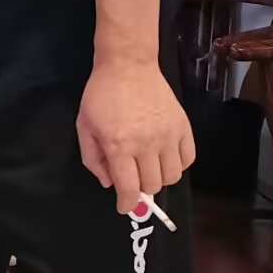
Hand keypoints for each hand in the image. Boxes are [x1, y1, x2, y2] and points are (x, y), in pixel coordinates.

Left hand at [77, 57, 195, 212]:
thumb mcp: (84, 126)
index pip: (129, 189)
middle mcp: (147, 144)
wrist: (128, 65)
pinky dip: (178, 165)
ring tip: (148, 167)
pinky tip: (165, 158)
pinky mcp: (183, 127)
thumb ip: (93, 159)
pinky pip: (188, 160)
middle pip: (152, 186)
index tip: (124, 206)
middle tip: (132, 177)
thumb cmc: (101, 95)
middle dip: (139, 189)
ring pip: (172, 177)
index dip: (126, 204)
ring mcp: (168, 135)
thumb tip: (108, 183)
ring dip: (159, 179)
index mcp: (119, 146)